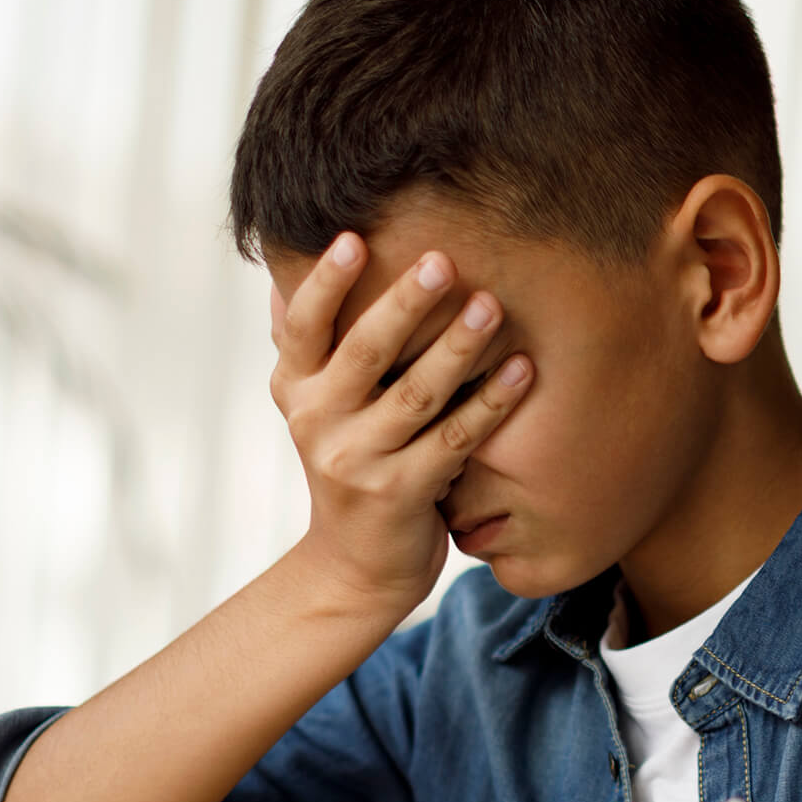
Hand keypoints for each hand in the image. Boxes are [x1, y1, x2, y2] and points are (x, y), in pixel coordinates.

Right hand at [269, 232, 530, 615]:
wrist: (355, 565)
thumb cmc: (350, 464)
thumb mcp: (314, 408)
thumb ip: (305, 348)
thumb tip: (280, 274)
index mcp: (296, 389)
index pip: (305, 327)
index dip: (326, 282)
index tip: (355, 236)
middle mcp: (318, 422)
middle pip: (364, 352)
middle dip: (405, 303)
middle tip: (444, 259)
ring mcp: (358, 461)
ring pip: (415, 395)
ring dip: (457, 348)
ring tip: (490, 306)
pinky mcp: (401, 493)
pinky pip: (455, 440)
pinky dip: (491, 403)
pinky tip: (522, 370)